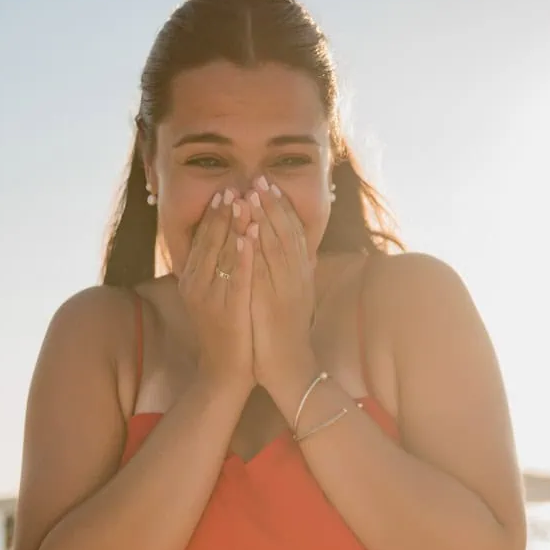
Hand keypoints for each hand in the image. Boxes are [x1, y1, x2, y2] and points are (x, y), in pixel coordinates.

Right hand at [178, 189, 254, 394]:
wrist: (225, 371)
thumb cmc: (226, 333)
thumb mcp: (214, 298)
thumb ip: (216, 272)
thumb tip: (226, 243)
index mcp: (192, 279)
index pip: (202, 240)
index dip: (213, 215)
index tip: (224, 192)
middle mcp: (195, 284)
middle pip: (208, 241)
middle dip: (222, 213)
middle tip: (233, 188)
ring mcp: (209, 296)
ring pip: (220, 253)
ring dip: (231, 224)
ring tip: (242, 200)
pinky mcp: (226, 308)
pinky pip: (235, 275)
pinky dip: (241, 253)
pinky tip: (249, 234)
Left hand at [245, 176, 319, 417]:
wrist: (291, 369)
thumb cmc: (287, 336)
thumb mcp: (293, 300)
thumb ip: (292, 276)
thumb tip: (293, 254)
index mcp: (302, 275)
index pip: (295, 233)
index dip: (283, 208)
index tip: (271, 186)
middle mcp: (298, 278)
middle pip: (287, 233)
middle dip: (273, 205)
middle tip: (259, 179)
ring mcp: (287, 289)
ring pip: (276, 247)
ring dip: (264, 219)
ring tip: (251, 195)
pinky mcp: (273, 303)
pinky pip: (264, 272)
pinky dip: (257, 250)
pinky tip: (247, 232)